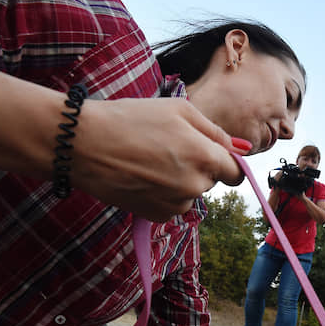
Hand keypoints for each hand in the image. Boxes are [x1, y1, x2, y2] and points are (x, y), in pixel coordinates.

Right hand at [72, 97, 248, 221]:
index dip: (226, 163)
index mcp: (205, 157)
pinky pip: (171, 205)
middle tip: (167, 147)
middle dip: (198, 167)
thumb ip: (215, 132)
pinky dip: (162, 194)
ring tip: (149, 159)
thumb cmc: (131, 119)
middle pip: (211, 181)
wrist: (83, 144)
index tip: (212, 154)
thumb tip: (242, 149)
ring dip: (180, 181)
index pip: (236, 173)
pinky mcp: (155, 215)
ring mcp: (175, 203)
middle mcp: (195, 186)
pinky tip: (141, 175)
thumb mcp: (179, 110)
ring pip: (190, 194)